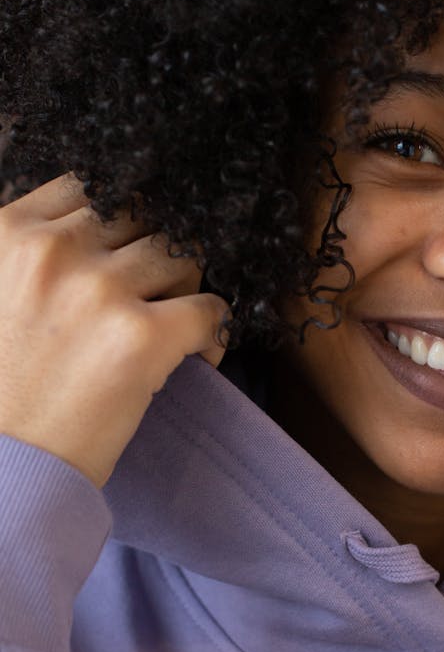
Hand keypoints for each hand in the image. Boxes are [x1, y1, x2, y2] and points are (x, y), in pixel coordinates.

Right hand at [0, 173, 231, 488]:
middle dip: (157, 253)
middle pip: (144, 216)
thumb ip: (33, 251)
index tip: (130, 250)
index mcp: (10, 231)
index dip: (121, 219)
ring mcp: (101, 291)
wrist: (3, 465)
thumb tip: (102, 228)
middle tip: (158, 294)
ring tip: (176, 327)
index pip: (91, 186)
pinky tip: (198, 355)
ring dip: (187, 289)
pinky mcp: (142, 339)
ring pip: (183, 257)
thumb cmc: (1, 387)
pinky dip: (215, 333)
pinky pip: (212, 309)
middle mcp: (55, 250)